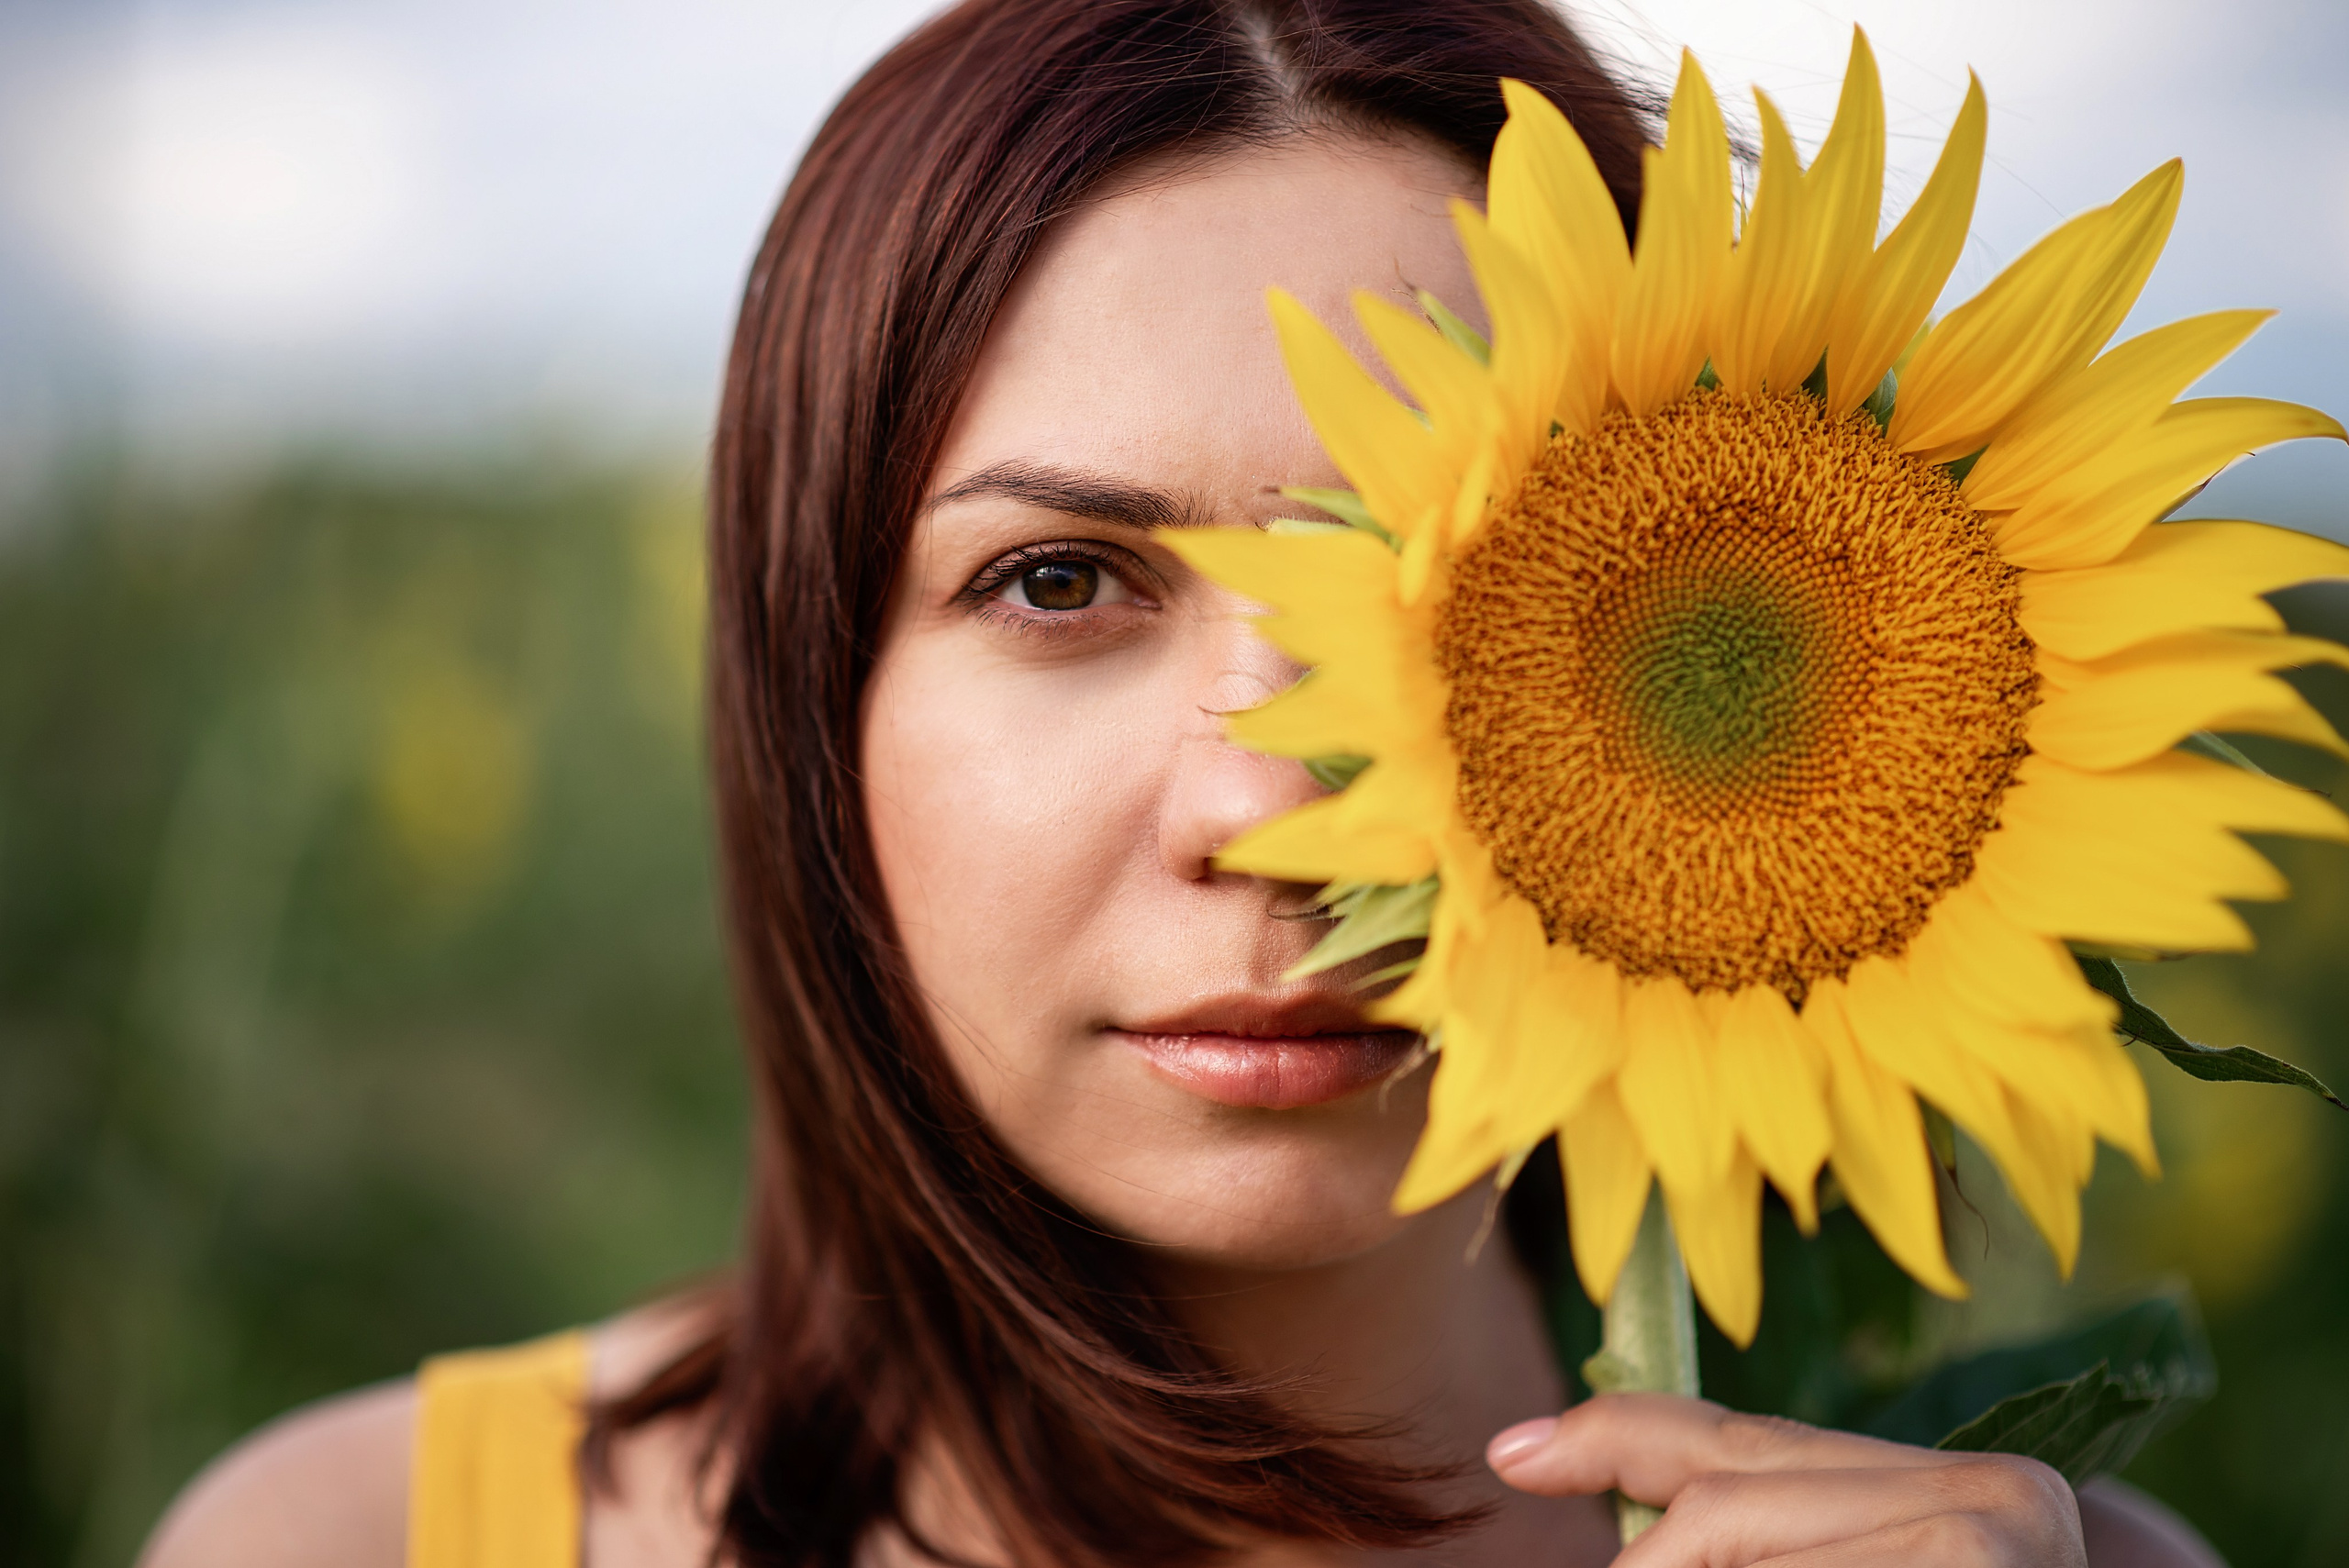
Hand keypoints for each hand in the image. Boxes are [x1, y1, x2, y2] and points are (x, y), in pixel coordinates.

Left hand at [1487, 1393, 2084, 1566]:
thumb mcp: (1871, 1560)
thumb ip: (1769, 1529)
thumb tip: (1615, 1522)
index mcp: (1952, 1486)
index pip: (1738, 1442)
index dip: (1604, 1438)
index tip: (1508, 1453)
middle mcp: (1983, 1502)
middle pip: (1725, 1509)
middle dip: (1649, 1564)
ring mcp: (1986, 1549)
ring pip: (1740, 1550)